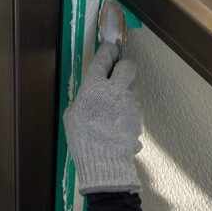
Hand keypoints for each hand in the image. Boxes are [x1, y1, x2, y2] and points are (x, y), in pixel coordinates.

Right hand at [63, 42, 141, 193]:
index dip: (107, 51)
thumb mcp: (72, 115)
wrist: (104, 161)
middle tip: (117, 76)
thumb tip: (91, 95)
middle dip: (124, 67)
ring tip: (114, 110)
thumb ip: (84, 99)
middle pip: (129, 66)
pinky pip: (134, 109)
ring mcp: (130, 104)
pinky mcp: (139, 118)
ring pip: (132, 88)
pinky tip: (118, 126)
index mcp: (95, 87)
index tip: (109, 49)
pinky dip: (128, 113)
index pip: (104, 58)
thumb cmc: (82, 138)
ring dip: (125, 93)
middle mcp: (116, 91)